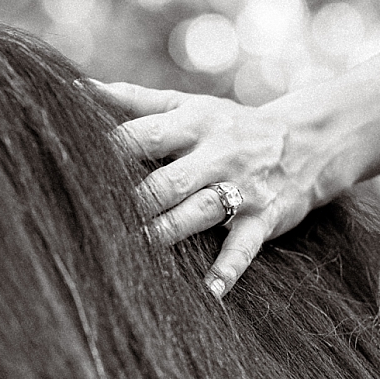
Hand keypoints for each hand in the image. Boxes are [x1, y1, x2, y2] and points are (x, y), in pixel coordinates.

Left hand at [96, 81, 350, 296]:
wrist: (308, 140)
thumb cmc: (228, 125)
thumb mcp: (187, 105)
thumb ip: (133, 100)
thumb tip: (76, 87)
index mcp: (191, 124)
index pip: (143, 136)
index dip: (108, 153)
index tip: (71, 171)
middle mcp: (215, 155)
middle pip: (166, 181)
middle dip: (133, 201)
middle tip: (94, 222)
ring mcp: (240, 188)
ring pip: (199, 212)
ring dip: (167, 232)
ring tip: (136, 251)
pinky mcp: (263, 219)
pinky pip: (243, 246)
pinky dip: (228, 269)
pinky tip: (209, 291)